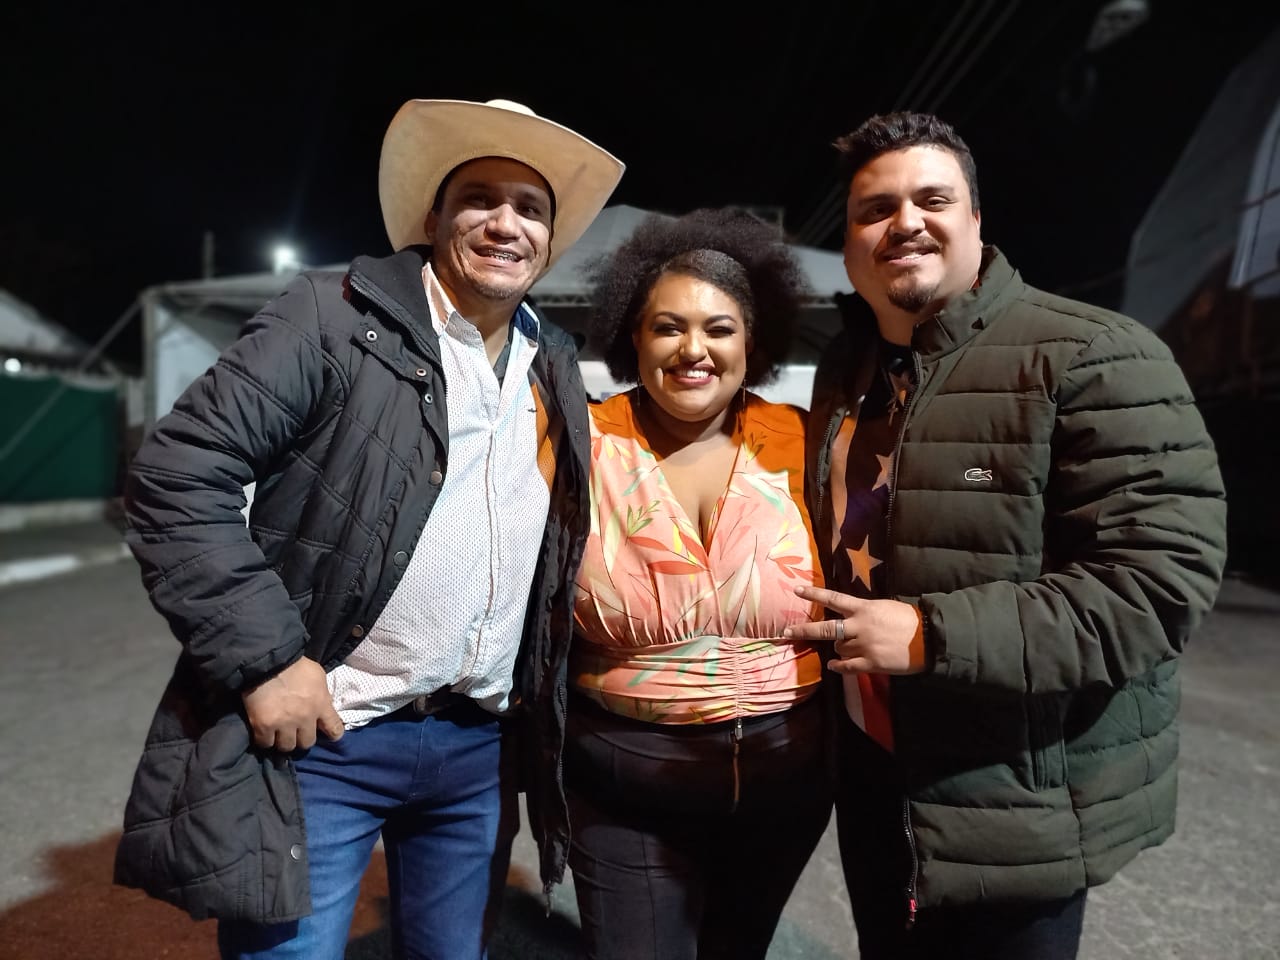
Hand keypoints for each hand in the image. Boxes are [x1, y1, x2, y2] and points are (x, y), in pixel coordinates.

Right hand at [242, 656, 344, 750]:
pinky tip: (263, 731)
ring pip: (287, 746)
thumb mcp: (317, 676)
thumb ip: (321, 695)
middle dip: (301, 737)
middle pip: (307, 743)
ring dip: (283, 740)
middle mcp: (305, 718)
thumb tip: (321, 706)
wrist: (268, 660)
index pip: (335, 730)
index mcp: (321, 705)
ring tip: (278, 733)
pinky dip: (264, 739)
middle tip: (295, 730)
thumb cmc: (295, 664)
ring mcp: (284, 724)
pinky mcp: (263, 726)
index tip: (326, 734)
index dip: (332, 734)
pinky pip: (265, 744)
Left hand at [783, 585, 925, 674]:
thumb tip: (848, 618)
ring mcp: (863, 646)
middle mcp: (859, 626)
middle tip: (787, 632)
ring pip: (838, 648)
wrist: (928, 638)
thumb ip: (863, 613)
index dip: (814, 594)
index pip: (834, 599)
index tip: (797, 590)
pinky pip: (846, 666)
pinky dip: (838, 666)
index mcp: (863, 609)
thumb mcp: (883, 608)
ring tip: (850, 647)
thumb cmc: (907, 620)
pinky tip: (834, 666)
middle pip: (825, 628)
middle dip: (804, 630)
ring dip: (839, 648)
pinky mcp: (870, 663)